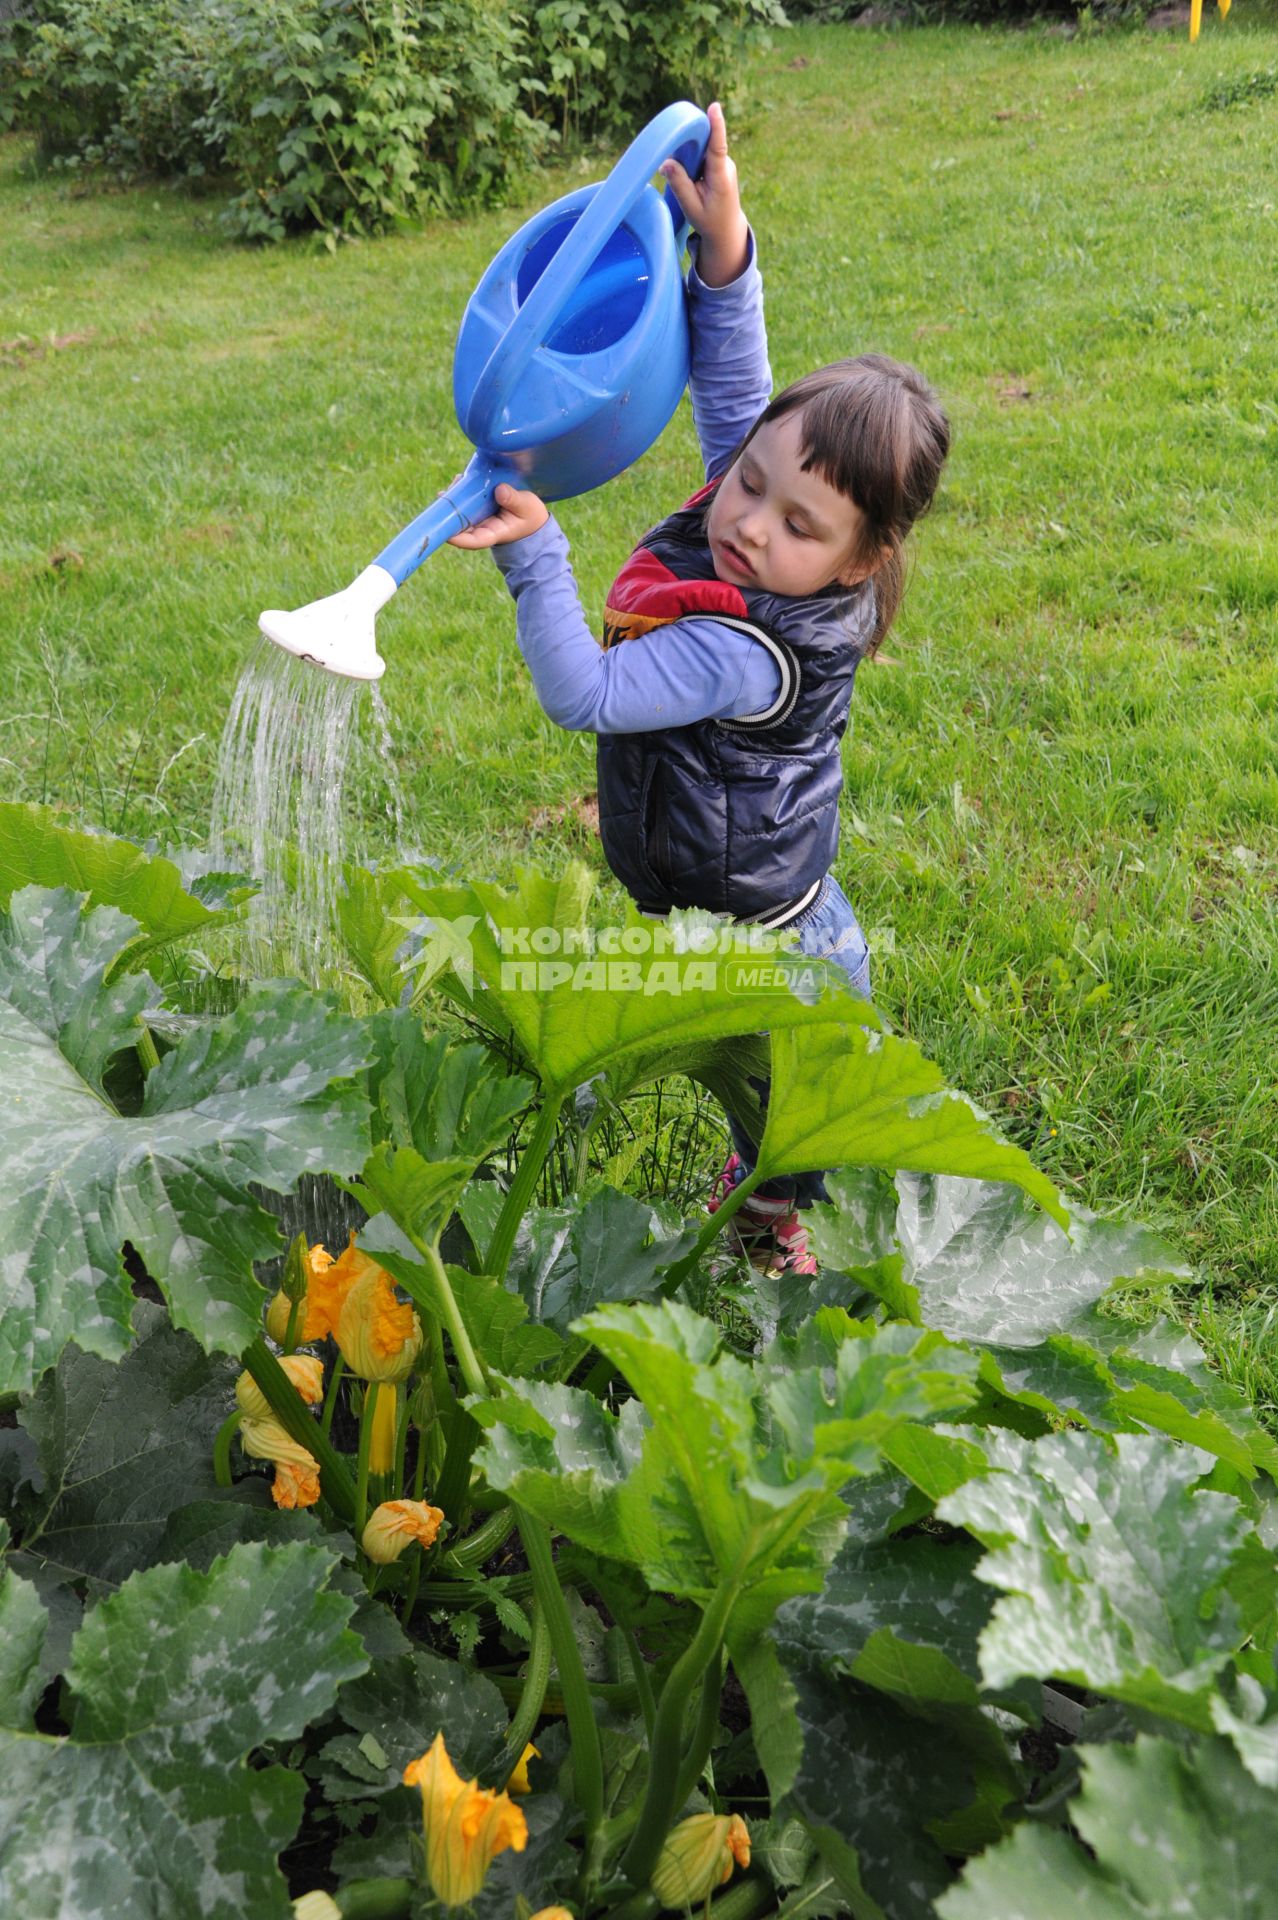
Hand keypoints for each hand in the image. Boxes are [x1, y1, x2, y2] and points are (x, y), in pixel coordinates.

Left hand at [447, 481, 548, 548]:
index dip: (459, 538)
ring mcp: (477, 518)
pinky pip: (465, 502)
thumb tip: (499, 490)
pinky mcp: (477, 508)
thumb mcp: (527, 507)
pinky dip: (461, 492)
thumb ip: (514, 500)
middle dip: (450, 512)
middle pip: (460, 526)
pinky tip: (461, 479)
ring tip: (458, 480)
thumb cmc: (530, 515)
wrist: (531, 516)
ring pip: (460, 512)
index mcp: (493, 533)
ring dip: (454, 498)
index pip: (474, 540)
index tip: (447, 533)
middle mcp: (481, 528)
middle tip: (446, 493)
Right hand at [659, 101, 748, 288]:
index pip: (717, 147)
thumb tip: (666, 162)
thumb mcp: (692, 208)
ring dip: (686, 161)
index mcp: (720, 177)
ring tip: (686, 185)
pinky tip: (688, 181)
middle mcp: (724, 165)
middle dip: (685, 150)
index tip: (714, 107)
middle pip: (702, 145)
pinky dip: (689, 164)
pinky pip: (700, 156)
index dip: (715, 126)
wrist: (726, 229)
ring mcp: (722, 163)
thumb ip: (679, 185)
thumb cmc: (710, 221)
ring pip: (699, 151)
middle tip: (673, 168)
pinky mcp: (717, 164)